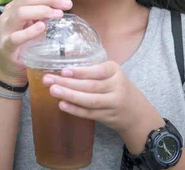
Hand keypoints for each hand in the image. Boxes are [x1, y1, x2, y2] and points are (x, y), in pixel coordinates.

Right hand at [0, 0, 72, 85]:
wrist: (10, 68)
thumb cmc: (25, 44)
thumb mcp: (36, 26)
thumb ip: (44, 15)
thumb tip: (62, 3)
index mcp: (15, 7)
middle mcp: (8, 15)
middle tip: (67, 3)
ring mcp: (5, 30)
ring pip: (20, 13)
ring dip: (42, 11)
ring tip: (58, 14)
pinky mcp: (6, 46)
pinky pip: (16, 37)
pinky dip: (29, 31)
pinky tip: (42, 27)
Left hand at [42, 61, 161, 137]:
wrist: (136, 111)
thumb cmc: (116, 86)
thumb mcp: (111, 74)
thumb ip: (93, 70)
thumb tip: (61, 68)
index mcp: (115, 71)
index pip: (98, 71)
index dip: (80, 72)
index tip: (64, 71)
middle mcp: (117, 87)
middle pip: (90, 86)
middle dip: (67, 83)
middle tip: (48, 80)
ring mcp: (113, 103)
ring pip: (89, 101)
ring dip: (69, 96)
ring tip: (53, 91)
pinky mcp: (108, 116)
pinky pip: (89, 113)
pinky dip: (75, 110)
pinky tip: (62, 105)